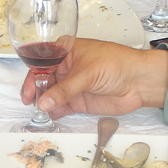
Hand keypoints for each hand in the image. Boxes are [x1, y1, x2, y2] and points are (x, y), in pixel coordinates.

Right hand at [27, 38, 167, 117]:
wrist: (140, 82)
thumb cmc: (118, 64)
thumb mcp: (87, 73)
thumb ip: (65, 89)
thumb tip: (44, 102)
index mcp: (66, 51)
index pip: (42, 62)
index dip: (32, 75)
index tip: (28, 89)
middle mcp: (66, 67)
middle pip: (42, 80)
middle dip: (36, 91)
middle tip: (32, 103)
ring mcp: (71, 85)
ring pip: (50, 94)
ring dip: (43, 103)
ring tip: (40, 112)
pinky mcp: (78, 101)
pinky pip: (60, 107)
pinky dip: (53, 112)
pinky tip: (49, 116)